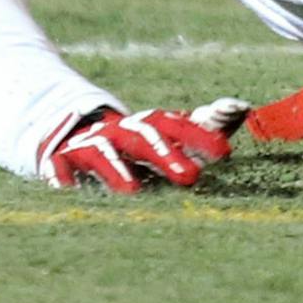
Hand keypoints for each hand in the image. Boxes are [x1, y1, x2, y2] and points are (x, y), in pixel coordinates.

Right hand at [40, 97, 249, 192]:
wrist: (69, 133)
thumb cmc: (130, 144)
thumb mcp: (164, 136)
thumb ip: (201, 127)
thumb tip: (244, 108)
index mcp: (149, 125)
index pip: (178, 125)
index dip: (201, 136)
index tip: (226, 154)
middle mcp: (122, 130)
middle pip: (146, 137)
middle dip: (168, 155)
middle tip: (192, 178)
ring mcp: (89, 143)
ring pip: (105, 153)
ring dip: (118, 171)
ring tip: (133, 193)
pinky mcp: (59, 159)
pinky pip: (59, 167)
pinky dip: (63, 178)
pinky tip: (67, 191)